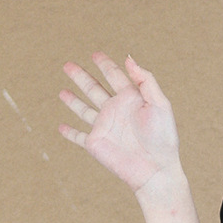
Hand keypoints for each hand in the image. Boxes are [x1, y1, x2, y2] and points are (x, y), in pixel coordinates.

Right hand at [58, 52, 180, 194]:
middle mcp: (115, 111)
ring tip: (62, 92)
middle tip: (67, 65)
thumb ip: (145, 80)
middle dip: (81, 77)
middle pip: (93, 89)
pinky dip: (69, 133)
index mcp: (130, 99)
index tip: (96, 54)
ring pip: (83, 109)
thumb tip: (128, 58)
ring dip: (72, 100)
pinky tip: (60, 127)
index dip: (105, 65)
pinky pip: (79, 137)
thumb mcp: (160, 104)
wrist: (155, 168)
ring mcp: (104, 127)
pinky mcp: (95, 143)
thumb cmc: (162, 137)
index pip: (115, 77)